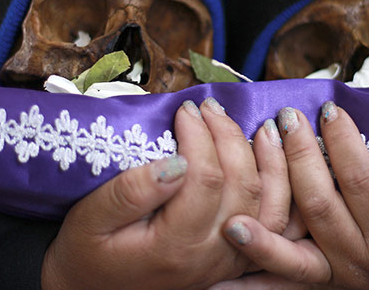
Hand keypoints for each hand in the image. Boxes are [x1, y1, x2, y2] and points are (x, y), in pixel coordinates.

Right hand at [41, 97, 290, 289]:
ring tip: (259, 125)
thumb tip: (176, 160)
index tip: (185, 110)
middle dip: (229, 137)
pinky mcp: (236, 257)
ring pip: (269, 204)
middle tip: (210, 108)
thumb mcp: (90, 219)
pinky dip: (280, 187)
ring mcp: (228, 260)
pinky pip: (274, 222)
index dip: (200, 137)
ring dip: (269, 160)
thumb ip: (130, 192)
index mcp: (174, 246)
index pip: (205, 179)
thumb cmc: (88, 251)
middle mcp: (210, 256)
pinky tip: (273, 158)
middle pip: (241, 186)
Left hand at [216, 103, 368, 289]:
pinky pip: (283, 276)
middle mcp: (358, 255)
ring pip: (293, 237)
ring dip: (268, 202)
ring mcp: (334, 270)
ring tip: (249, 166)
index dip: (344, 143)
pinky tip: (228, 248)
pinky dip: (254, 267)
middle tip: (287, 118)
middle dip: (301, 155)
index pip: (361, 180)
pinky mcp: (318, 280)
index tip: (330, 110)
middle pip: (320, 202)